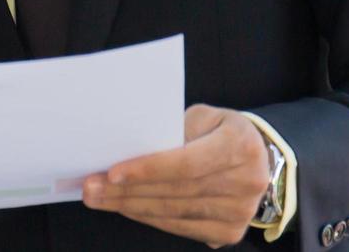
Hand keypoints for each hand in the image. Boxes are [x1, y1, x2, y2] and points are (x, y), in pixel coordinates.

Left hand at [81, 104, 271, 248]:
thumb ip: (172, 131)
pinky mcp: (230, 232)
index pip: (186, 163)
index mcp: (240, 146)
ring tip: (99, 197)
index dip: (148, 169)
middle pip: (175, 191)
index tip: (113, 172)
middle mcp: (246, 182)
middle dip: (127, 190)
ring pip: (173, 213)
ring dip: (130, 206)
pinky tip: (125, 208)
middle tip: (91, 186)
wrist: (256, 156)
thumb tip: (128, 148)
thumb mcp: (201, 116)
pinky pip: (180, 227)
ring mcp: (240, 212)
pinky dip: (149, 218)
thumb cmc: (218, 130)